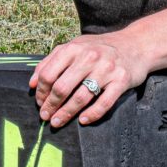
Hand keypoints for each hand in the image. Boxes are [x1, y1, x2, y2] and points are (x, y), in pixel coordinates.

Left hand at [30, 32, 149, 127]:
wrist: (136, 45)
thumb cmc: (99, 48)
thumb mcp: (74, 46)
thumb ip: (51, 61)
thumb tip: (31, 83)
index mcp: (74, 48)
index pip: (48, 74)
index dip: (40, 91)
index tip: (39, 102)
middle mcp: (89, 57)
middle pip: (62, 87)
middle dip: (50, 105)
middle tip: (45, 116)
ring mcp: (106, 69)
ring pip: (80, 97)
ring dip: (66, 113)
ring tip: (57, 122)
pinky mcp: (121, 80)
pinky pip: (104, 103)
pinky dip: (92, 114)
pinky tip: (83, 121)